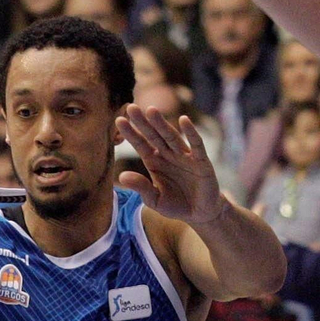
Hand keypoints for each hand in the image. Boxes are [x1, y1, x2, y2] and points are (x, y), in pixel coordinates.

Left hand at [115, 104, 226, 223]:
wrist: (200, 213)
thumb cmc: (176, 205)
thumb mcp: (155, 200)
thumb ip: (141, 188)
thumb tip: (121, 177)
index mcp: (154, 161)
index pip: (140, 144)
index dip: (131, 133)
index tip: (118, 121)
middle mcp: (168, 154)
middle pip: (154, 135)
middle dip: (143, 122)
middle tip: (131, 107)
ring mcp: (184, 156)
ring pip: (171, 137)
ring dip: (162, 124)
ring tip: (151, 110)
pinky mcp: (201, 161)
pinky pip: (196, 144)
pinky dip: (191, 132)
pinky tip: (184, 120)